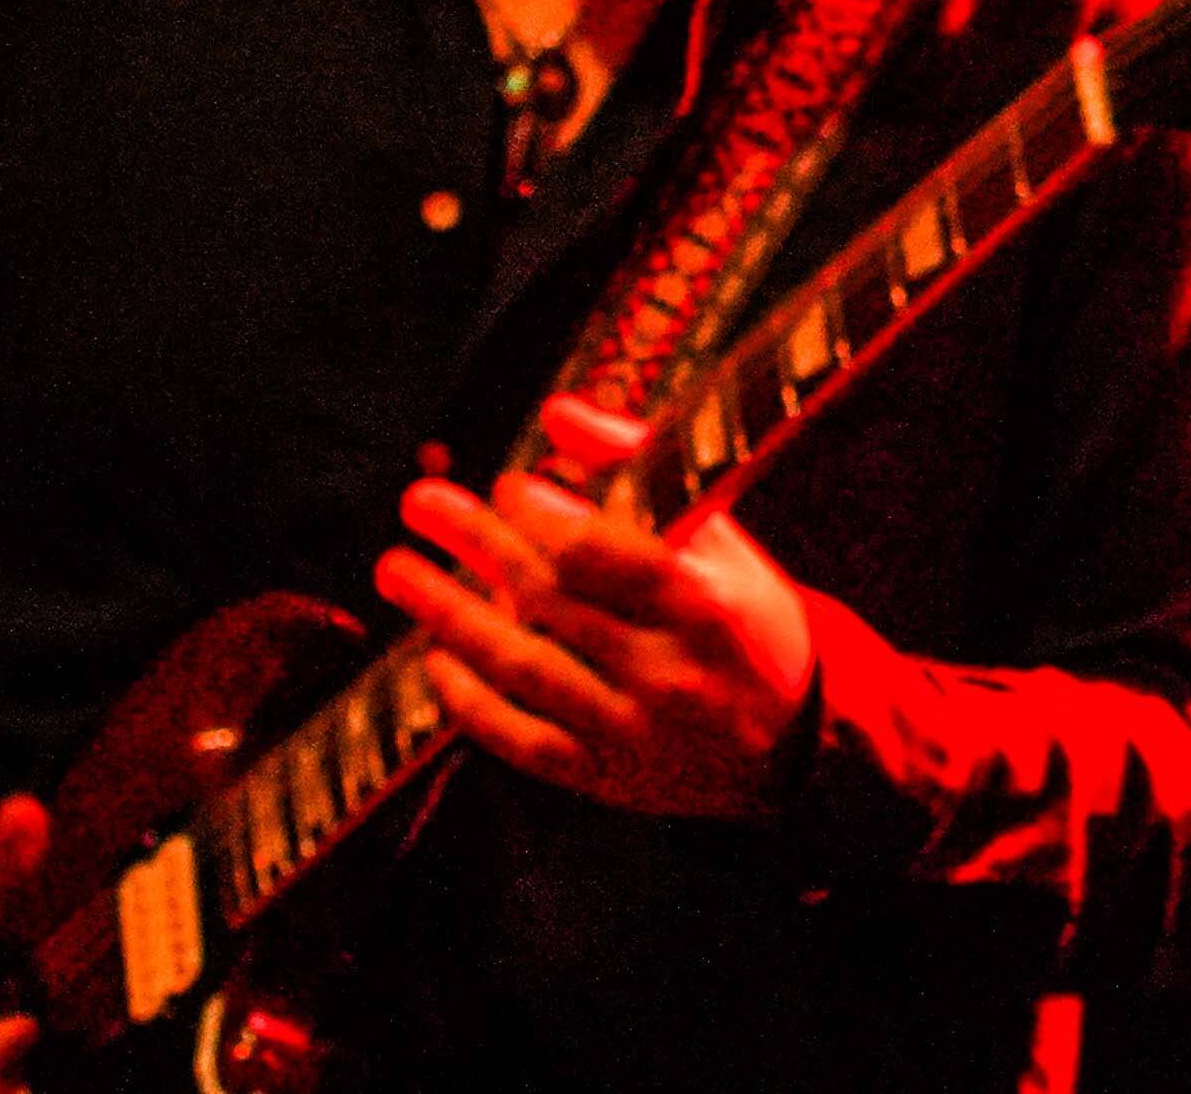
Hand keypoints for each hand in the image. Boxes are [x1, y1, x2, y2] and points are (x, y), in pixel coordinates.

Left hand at [384, 395, 821, 819]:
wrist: (793, 747)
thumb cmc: (746, 620)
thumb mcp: (719, 539)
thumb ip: (642, 470)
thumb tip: (558, 413)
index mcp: (704, 604)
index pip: (604, 552)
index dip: (543, 514)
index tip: (505, 484)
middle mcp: (667, 671)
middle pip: (549, 600)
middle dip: (476, 545)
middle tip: (421, 503)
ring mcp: (630, 731)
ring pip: (522, 668)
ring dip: (449, 615)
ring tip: (397, 570)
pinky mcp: (603, 777)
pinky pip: (519, 740)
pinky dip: (470, 700)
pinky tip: (433, 658)